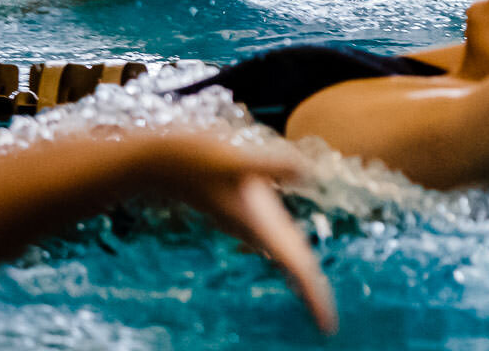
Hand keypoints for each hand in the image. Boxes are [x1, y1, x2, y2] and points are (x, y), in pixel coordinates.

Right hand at [148, 132, 337, 334]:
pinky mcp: (242, 212)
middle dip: (310, 296)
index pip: (296, 267)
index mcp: (260, 226)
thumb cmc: (195, 160)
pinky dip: (284, 254)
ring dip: (298, 277)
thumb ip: (270, 165)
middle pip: (292, 268)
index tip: (327, 328)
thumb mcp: (235, 160)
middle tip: (327, 327)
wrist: (161, 164)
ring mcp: (248, 222)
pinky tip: (287, 258)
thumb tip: (309, 169)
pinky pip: (270, 241)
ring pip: (281, 256)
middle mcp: (256, 229)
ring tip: (313, 297)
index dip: (314, 297)